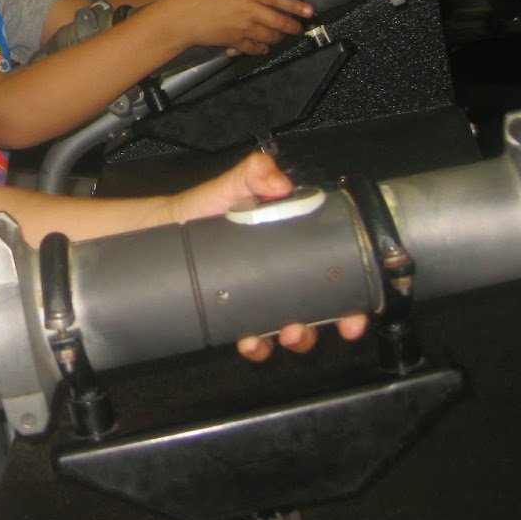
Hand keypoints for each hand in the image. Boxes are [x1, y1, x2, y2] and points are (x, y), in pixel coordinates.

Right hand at [158, 0, 312, 55]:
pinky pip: (254, 48)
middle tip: (298, 28)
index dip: (296, 6)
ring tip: (282, 36)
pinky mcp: (234, 42)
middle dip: (292, 26)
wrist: (176, 20)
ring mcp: (243, 29)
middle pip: (279, 22)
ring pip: (270, 36)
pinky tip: (262, 47)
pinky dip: (261, 49)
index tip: (309, 11)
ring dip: (278, 37)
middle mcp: (249, 11)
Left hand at [167, 152, 371, 358]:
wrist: (166, 229)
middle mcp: (286, 274)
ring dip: (298, 338)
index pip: (336, 271)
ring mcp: (264, 297)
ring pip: (295, 329)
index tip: (355, 313)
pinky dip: (259, 347)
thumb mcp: (232, 184)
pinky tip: (250, 341)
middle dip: (329, 325)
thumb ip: (255, 172)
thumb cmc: (204, 206)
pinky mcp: (240, 314)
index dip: (352, 296)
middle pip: (324, 308)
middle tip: (313, 324)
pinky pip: (258, 339)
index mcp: (296, 245)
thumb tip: (279, 183)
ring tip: (286, 333)